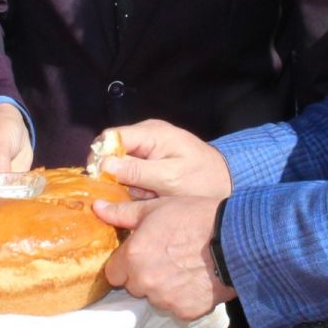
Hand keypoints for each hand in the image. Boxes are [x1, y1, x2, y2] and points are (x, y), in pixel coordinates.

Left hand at [98, 194, 230, 319]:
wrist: (235, 239)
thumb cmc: (195, 218)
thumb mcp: (156, 208)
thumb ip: (123, 213)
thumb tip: (97, 208)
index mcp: (133, 256)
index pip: (114, 273)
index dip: (127, 263)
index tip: (142, 254)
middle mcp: (145, 282)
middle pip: (134, 286)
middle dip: (145, 275)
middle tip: (168, 257)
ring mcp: (166, 300)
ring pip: (156, 298)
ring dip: (164, 287)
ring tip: (186, 267)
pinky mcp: (186, 312)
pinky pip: (177, 307)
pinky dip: (184, 297)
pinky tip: (197, 279)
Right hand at [99, 119, 232, 199]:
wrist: (226, 183)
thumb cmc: (201, 179)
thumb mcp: (169, 178)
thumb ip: (137, 171)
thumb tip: (104, 165)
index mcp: (150, 133)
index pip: (110, 137)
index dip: (100, 158)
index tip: (101, 182)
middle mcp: (145, 136)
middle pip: (112, 152)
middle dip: (116, 175)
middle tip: (134, 192)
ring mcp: (148, 148)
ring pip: (120, 166)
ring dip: (128, 183)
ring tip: (149, 194)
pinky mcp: (151, 162)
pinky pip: (132, 173)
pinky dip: (137, 186)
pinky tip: (151, 194)